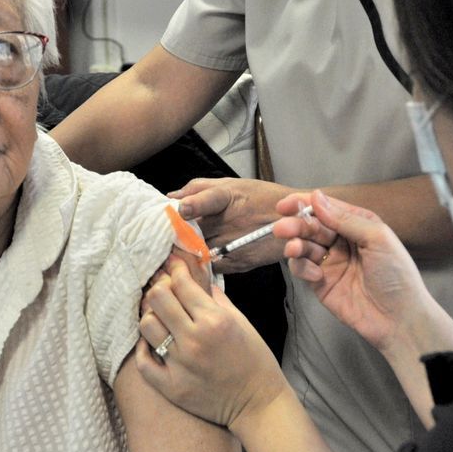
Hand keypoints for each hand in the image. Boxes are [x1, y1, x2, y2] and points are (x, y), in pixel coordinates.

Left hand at [136, 256, 288, 430]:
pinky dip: (144, 348)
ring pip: (146, 325)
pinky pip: (143, 361)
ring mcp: (180, 365)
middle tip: (165, 288)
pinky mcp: (171, 387)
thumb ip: (216, 298)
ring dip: (151, 315)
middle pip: (158, 298)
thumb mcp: (241, 321)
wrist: (258, 403)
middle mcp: (194, 340)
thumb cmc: (254, 360)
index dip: (175, 269)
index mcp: (214, 320)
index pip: (181, 284)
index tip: (173, 266)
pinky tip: (152, 342)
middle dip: (160, 287)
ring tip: (160, 316)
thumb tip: (197, 278)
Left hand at [169, 178, 297, 272]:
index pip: (210, 198)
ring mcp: (236, 243)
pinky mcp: (240, 262)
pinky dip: (198, 267)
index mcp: (230, 196)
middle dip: (174, 236)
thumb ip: (199, 188)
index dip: (195, 204)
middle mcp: (233, 220)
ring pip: (200, 253)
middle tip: (156, 239)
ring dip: (183, 254)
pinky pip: (211, 267)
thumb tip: (171, 196)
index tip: (182, 209)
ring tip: (166, 255)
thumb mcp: (233, 184)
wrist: (296, 221)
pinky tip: (188, 264)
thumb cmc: (261, 198)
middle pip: (194, 232)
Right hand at [275, 190, 452, 358]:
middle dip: (295, 225)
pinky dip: (303, 268)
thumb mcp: (377, 238)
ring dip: (295, 245)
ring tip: (293, 249)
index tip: (285, 205)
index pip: (326, 208)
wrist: (399, 319)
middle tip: (282, 228)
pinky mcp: (321, 283)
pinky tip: (317, 275)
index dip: (304, 204)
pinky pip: (303, 269)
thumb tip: (317, 197)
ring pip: (303, 246)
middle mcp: (342, 240)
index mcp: (357, 224)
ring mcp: (330, 262)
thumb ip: (345, 219)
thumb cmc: (397, 275)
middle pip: (311, 226)